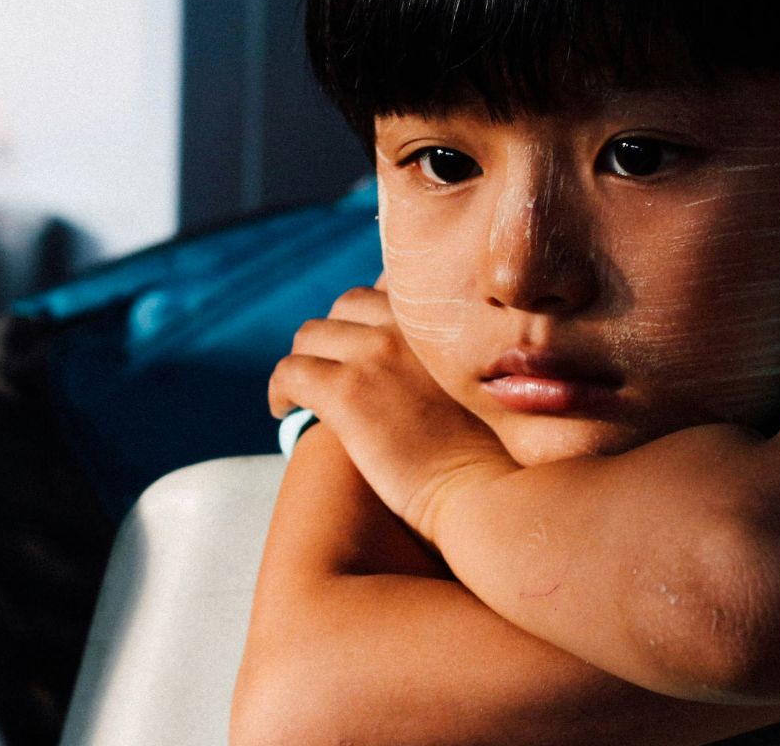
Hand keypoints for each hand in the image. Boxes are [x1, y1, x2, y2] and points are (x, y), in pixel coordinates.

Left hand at [269, 286, 516, 542]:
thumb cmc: (498, 454)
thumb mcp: (489, 383)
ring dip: (306, 360)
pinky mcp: (345, 392)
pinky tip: (286, 411)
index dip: (371, 318)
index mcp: (445, 318)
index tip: (366, 347)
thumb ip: (462, 357)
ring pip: (310, 336)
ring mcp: (375, 353)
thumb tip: (430, 365)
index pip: (390, 288)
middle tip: (331, 371)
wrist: (488, 491)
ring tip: (305, 393)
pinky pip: (290, 373)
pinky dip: (281, 390)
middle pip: (346, 306)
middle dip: (334, 336)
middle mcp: (409, 323)